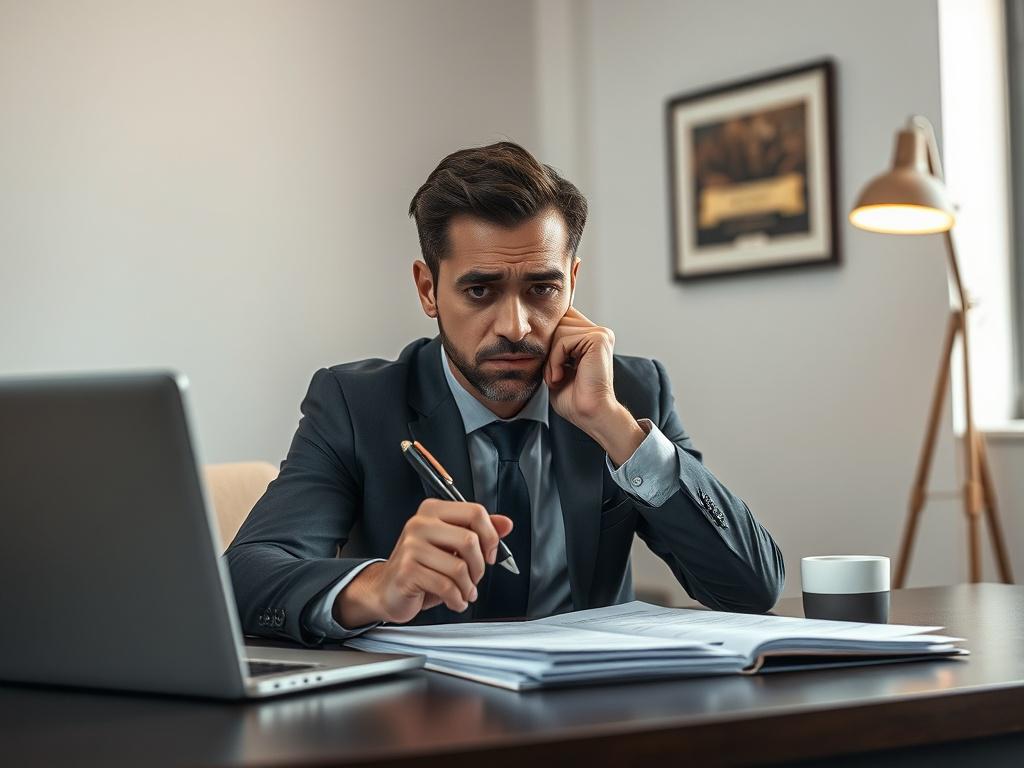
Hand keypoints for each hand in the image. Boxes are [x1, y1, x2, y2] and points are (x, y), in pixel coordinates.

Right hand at [334, 499, 512, 625]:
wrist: (387, 589)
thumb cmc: (421, 567)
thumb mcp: (452, 546)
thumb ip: (479, 531)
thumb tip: (506, 523)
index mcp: (433, 511)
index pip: (475, 512)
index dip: (490, 536)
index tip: (489, 554)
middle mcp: (420, 523)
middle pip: (470, 540)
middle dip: (479, 567)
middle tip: (475, 578)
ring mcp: (411, 546)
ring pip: (459, 567)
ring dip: (468, 588)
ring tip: (464, 592)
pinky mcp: (407, 570)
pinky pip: (446, 586)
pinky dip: (457, 599)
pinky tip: (455, 601)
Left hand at [543, 307, 645, 466]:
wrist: (589, 414)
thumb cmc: (574, 398)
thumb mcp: (555, 366)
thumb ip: (552, 346)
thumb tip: (535, 330)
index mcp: (590, 336)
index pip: (561, 319)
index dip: (547, 340)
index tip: (550, 367)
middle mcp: (598, 332)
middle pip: (557, 323)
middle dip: (548, 350)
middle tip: (554, 375)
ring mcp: (601, 334)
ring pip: (558, 331)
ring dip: (551, 358)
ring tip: (558, 377)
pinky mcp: (598, 339)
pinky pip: (563, 340)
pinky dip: (555, 361)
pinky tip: (561, 376)